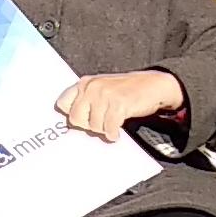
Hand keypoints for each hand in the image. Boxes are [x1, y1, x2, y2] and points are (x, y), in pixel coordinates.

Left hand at [57, 69, 185, 140]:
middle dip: (87, 125)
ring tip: (112, 123)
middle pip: (76, 118)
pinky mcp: (118, 103)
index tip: (81, 121)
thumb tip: (72, 122)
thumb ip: (87, 100)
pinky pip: (109, 128)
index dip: (71, 115)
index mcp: (85, 83)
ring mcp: (104, 94)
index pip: (62, 103)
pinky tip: (117, 132)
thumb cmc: (126, 90)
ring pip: (94, 126)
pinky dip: (113, 133)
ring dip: (104, 129)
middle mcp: (91, 87)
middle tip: (100, 124)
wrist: (153, 85)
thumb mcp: (102, 89)